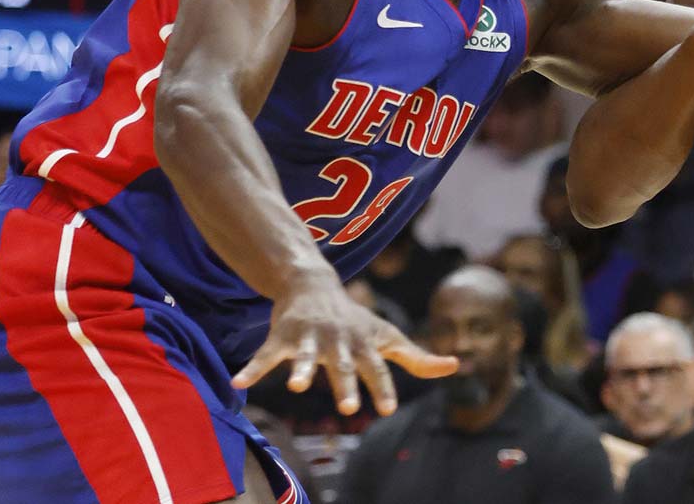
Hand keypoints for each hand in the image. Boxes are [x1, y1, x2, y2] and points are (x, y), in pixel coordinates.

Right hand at [232, 276, 456, 415]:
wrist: (314, 285)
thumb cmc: (356, 320)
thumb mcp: (388, 336)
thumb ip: (417, 357)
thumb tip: (455, 367)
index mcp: (364, 345)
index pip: (377, 369)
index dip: (382, 387)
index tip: (386, 409)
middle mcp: (337, 341)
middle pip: (343, 365)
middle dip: (345, 384)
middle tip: (347, 407)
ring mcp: (309, 338)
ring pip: (304, 357)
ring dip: (300, 370)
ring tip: (296, 387)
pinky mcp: (282, 336)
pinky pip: (265, 355)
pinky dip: (252, 370)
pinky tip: (237, 386)